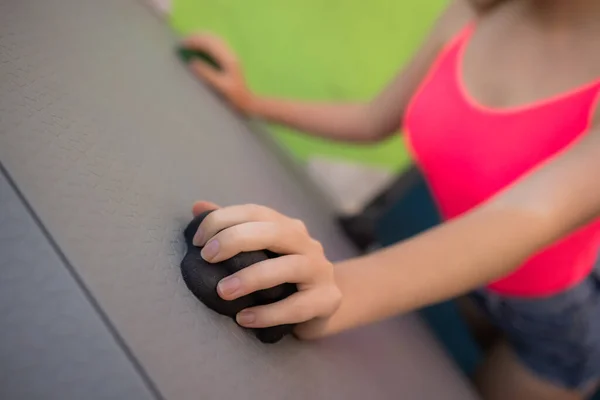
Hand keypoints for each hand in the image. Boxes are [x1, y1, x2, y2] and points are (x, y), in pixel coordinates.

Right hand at [181, 34, 252, 110]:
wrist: (248, 101)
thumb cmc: (235, 97)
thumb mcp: (220, 86)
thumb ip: (207, 73)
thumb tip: (192, 62)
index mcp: (228, 59)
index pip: (209, 44)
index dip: (195, 42)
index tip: (182, 44)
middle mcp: (231, 54)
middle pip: (212, 38)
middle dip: (196, 38)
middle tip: (182, 42)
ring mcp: (231, 55)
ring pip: (215, 40)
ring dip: (201, 39)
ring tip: (188, 42)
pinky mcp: (230, 59)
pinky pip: (217, 45)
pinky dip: (206, 44)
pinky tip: (199, 48)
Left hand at [190, 201, 341, 335]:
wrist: (324, 305)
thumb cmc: (283, 277)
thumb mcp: (258, 252)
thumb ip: (230, 230)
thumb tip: (198, 207)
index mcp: (287, 227)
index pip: (255, 212)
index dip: (222, 220)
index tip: (197, 242)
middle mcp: (307, 243)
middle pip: (274, 232)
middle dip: (235, 240)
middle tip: (207, 258)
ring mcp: (320, 270)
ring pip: (288, 268)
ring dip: (251, 277)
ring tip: (223, 292)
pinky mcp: (328, 299)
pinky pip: (297, 307)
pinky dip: (269, 313)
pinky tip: (244, 319)